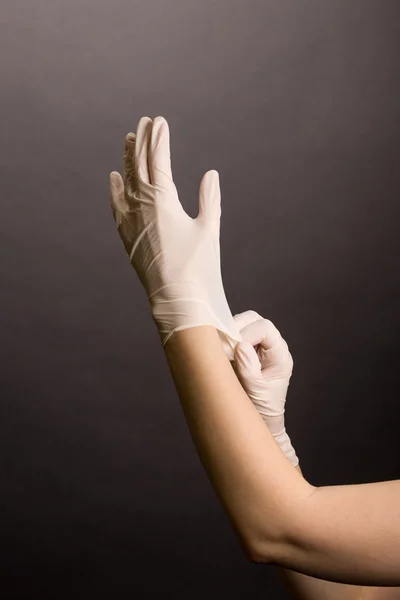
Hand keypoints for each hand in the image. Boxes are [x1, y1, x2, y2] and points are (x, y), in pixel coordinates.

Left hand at [109, 116, 241, 357]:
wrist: (175, 300)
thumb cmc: (197, 266)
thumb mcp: (209, 229)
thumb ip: (210, 199)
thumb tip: (210, 174)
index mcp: (163, 201)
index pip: (159, 161)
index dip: (160, 139)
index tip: (160, 121)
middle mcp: (142, 206)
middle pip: (139, 166)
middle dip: (142, 141)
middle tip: (145, 121)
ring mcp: (131, 221)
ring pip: (127, 182)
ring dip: (128, 159)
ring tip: (129, 139)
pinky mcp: (127, 236)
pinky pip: (116, 205)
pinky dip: (115, 189)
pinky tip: (114, 177)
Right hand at [232, 310, 298, 467]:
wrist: (259, 422)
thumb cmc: (262, 410)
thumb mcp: (256, 392)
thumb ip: (249, 369)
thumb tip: (241, 345)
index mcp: (280, 355)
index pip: (265, 328)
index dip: (248, 333)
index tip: (233, 349)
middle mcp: (270, 347)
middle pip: (254, 320)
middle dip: (236, 328)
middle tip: (223, 347)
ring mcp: (256, 347)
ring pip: (242, 323)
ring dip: (229, 333)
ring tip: (220, 351)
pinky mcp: (243, 350)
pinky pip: (233, 334)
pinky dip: (224, 338)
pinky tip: (219, 352)